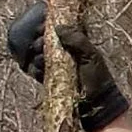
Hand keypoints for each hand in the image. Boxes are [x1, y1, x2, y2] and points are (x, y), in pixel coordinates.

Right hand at [3, 5, 129, 131]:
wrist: (96, 105)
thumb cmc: (97, 78)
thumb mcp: (91, 56)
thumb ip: (77, 40)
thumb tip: (57, 27)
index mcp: (76, 43)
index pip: (58, 29)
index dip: (48, 26)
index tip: (42, 27)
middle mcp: (64, 52)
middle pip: (44, 40)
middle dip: (39, 40)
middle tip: (40, 44)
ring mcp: (56, 65)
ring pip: (38, 54)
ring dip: (36, 55)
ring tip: (41, 59)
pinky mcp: (49, 78)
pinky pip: (36, 70)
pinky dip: (34, 69)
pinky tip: (38, 71)